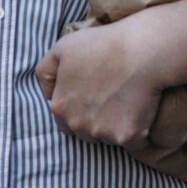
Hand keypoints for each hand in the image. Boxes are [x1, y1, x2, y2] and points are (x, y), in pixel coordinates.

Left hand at [36, 17, 175, 149]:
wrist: (141, 49)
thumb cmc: (102, 45)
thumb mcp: (62, 48)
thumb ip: (46, 73)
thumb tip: (48, 95)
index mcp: (61, 108)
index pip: (64, 121)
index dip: (78, 109)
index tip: (92, 96)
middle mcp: (79, 126)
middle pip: (85, 132)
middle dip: (94, 120)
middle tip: (110, 96)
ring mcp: (105, 134)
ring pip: (107, 138)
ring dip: (114, 127)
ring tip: (126, 100)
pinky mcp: (130, 137)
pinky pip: (132, 143)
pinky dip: (136, 132)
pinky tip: (140, 111)